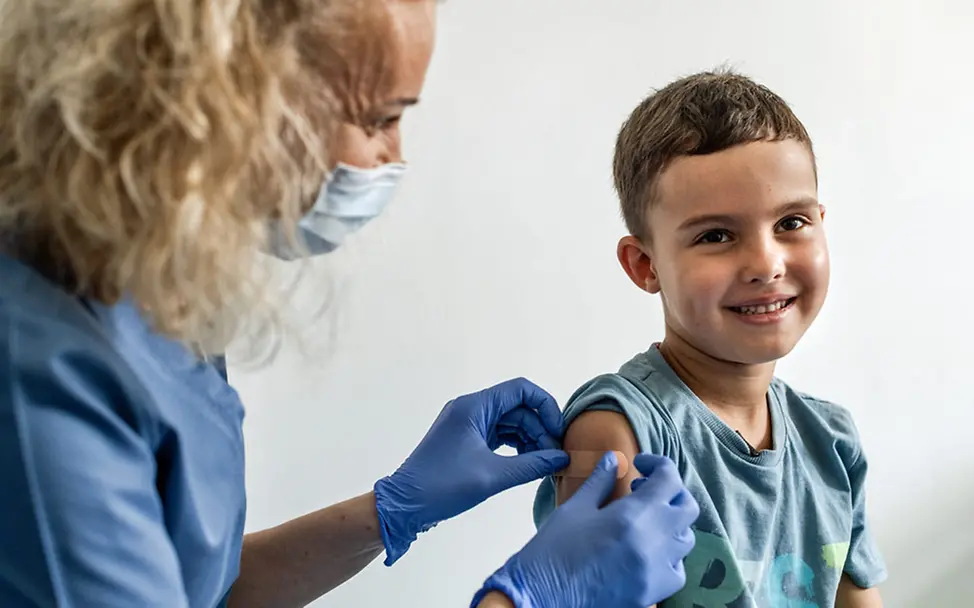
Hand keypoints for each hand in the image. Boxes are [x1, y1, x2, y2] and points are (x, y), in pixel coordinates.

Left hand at [373, 378, 569, 565]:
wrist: (405, 504)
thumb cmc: (442, 486)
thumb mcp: (492, 476)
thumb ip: (531, 465)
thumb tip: (561, 459)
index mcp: (474, 407)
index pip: (521, 390)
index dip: (545, 407)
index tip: (558, 432)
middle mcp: (471, 409)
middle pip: (518, 407)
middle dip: (540, 428)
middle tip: (554, 457)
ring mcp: (468, 424)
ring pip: (510, 422)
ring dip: (530, 439)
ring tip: (543, 463)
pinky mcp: (467, 439)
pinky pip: (499, 435)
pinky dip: (516, 447)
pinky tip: (527, 463)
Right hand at [471, 452, 699, 607]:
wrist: (542, 596)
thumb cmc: (554, 550)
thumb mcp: (575, 508)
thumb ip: (600, 481)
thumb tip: (613, 459)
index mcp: (634, 514)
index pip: (669, 479)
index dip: (658, 465)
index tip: (640, 465)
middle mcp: (654, 541)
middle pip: (687, 507)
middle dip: (670, 493)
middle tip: (643, 490)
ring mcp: (657, 570)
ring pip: (685, 539)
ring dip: (670, 523)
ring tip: (644, 521)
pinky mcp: (653, 592)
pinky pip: (677, 569)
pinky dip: (669, 557)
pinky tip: (645, 551)